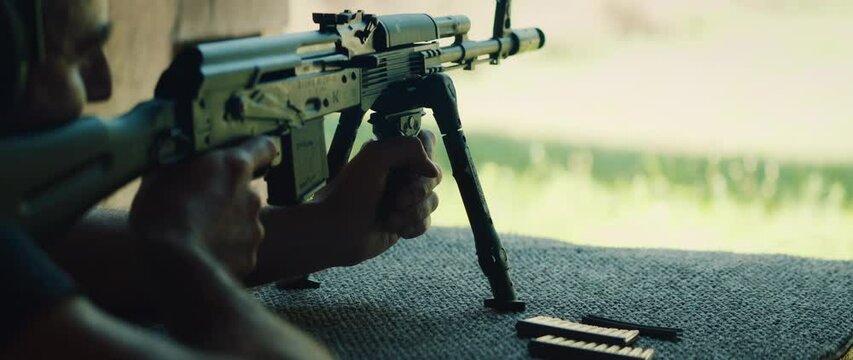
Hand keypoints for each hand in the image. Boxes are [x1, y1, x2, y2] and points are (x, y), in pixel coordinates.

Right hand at [129, 137, 276, 277]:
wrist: (171, 264)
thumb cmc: (159, 213)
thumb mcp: (162, 173)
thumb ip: (183, 162)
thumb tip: (179, 157)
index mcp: (233, 167)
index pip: (264, 147)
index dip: (257, 151)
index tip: (248, 157)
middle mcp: (251, 196)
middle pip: (244, 191)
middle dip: (225, 196)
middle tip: (197, 206)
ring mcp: (253, 229)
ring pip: (241, 223)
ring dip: (224, 226)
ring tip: (195, 235)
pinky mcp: (249, 257)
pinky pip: (236, 251)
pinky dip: (223, 252)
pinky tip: (200, 255)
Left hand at [313, 130, 441, 265]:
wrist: (336, 233)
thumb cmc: (349, 194)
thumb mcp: (375, 157)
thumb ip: (408, 148)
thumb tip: (432, 169)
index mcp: (391, 153)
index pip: (426, 143)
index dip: (426, 157)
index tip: (412, 170)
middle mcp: (400, 173)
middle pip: (435, 175)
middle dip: (418, 191)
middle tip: (398, 199)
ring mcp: (404, 198)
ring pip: (432, 200)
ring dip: (413, 212)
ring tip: (390, 218)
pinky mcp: (405, 220)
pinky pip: (427, 221)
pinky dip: (413, 226)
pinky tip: (395, 229)